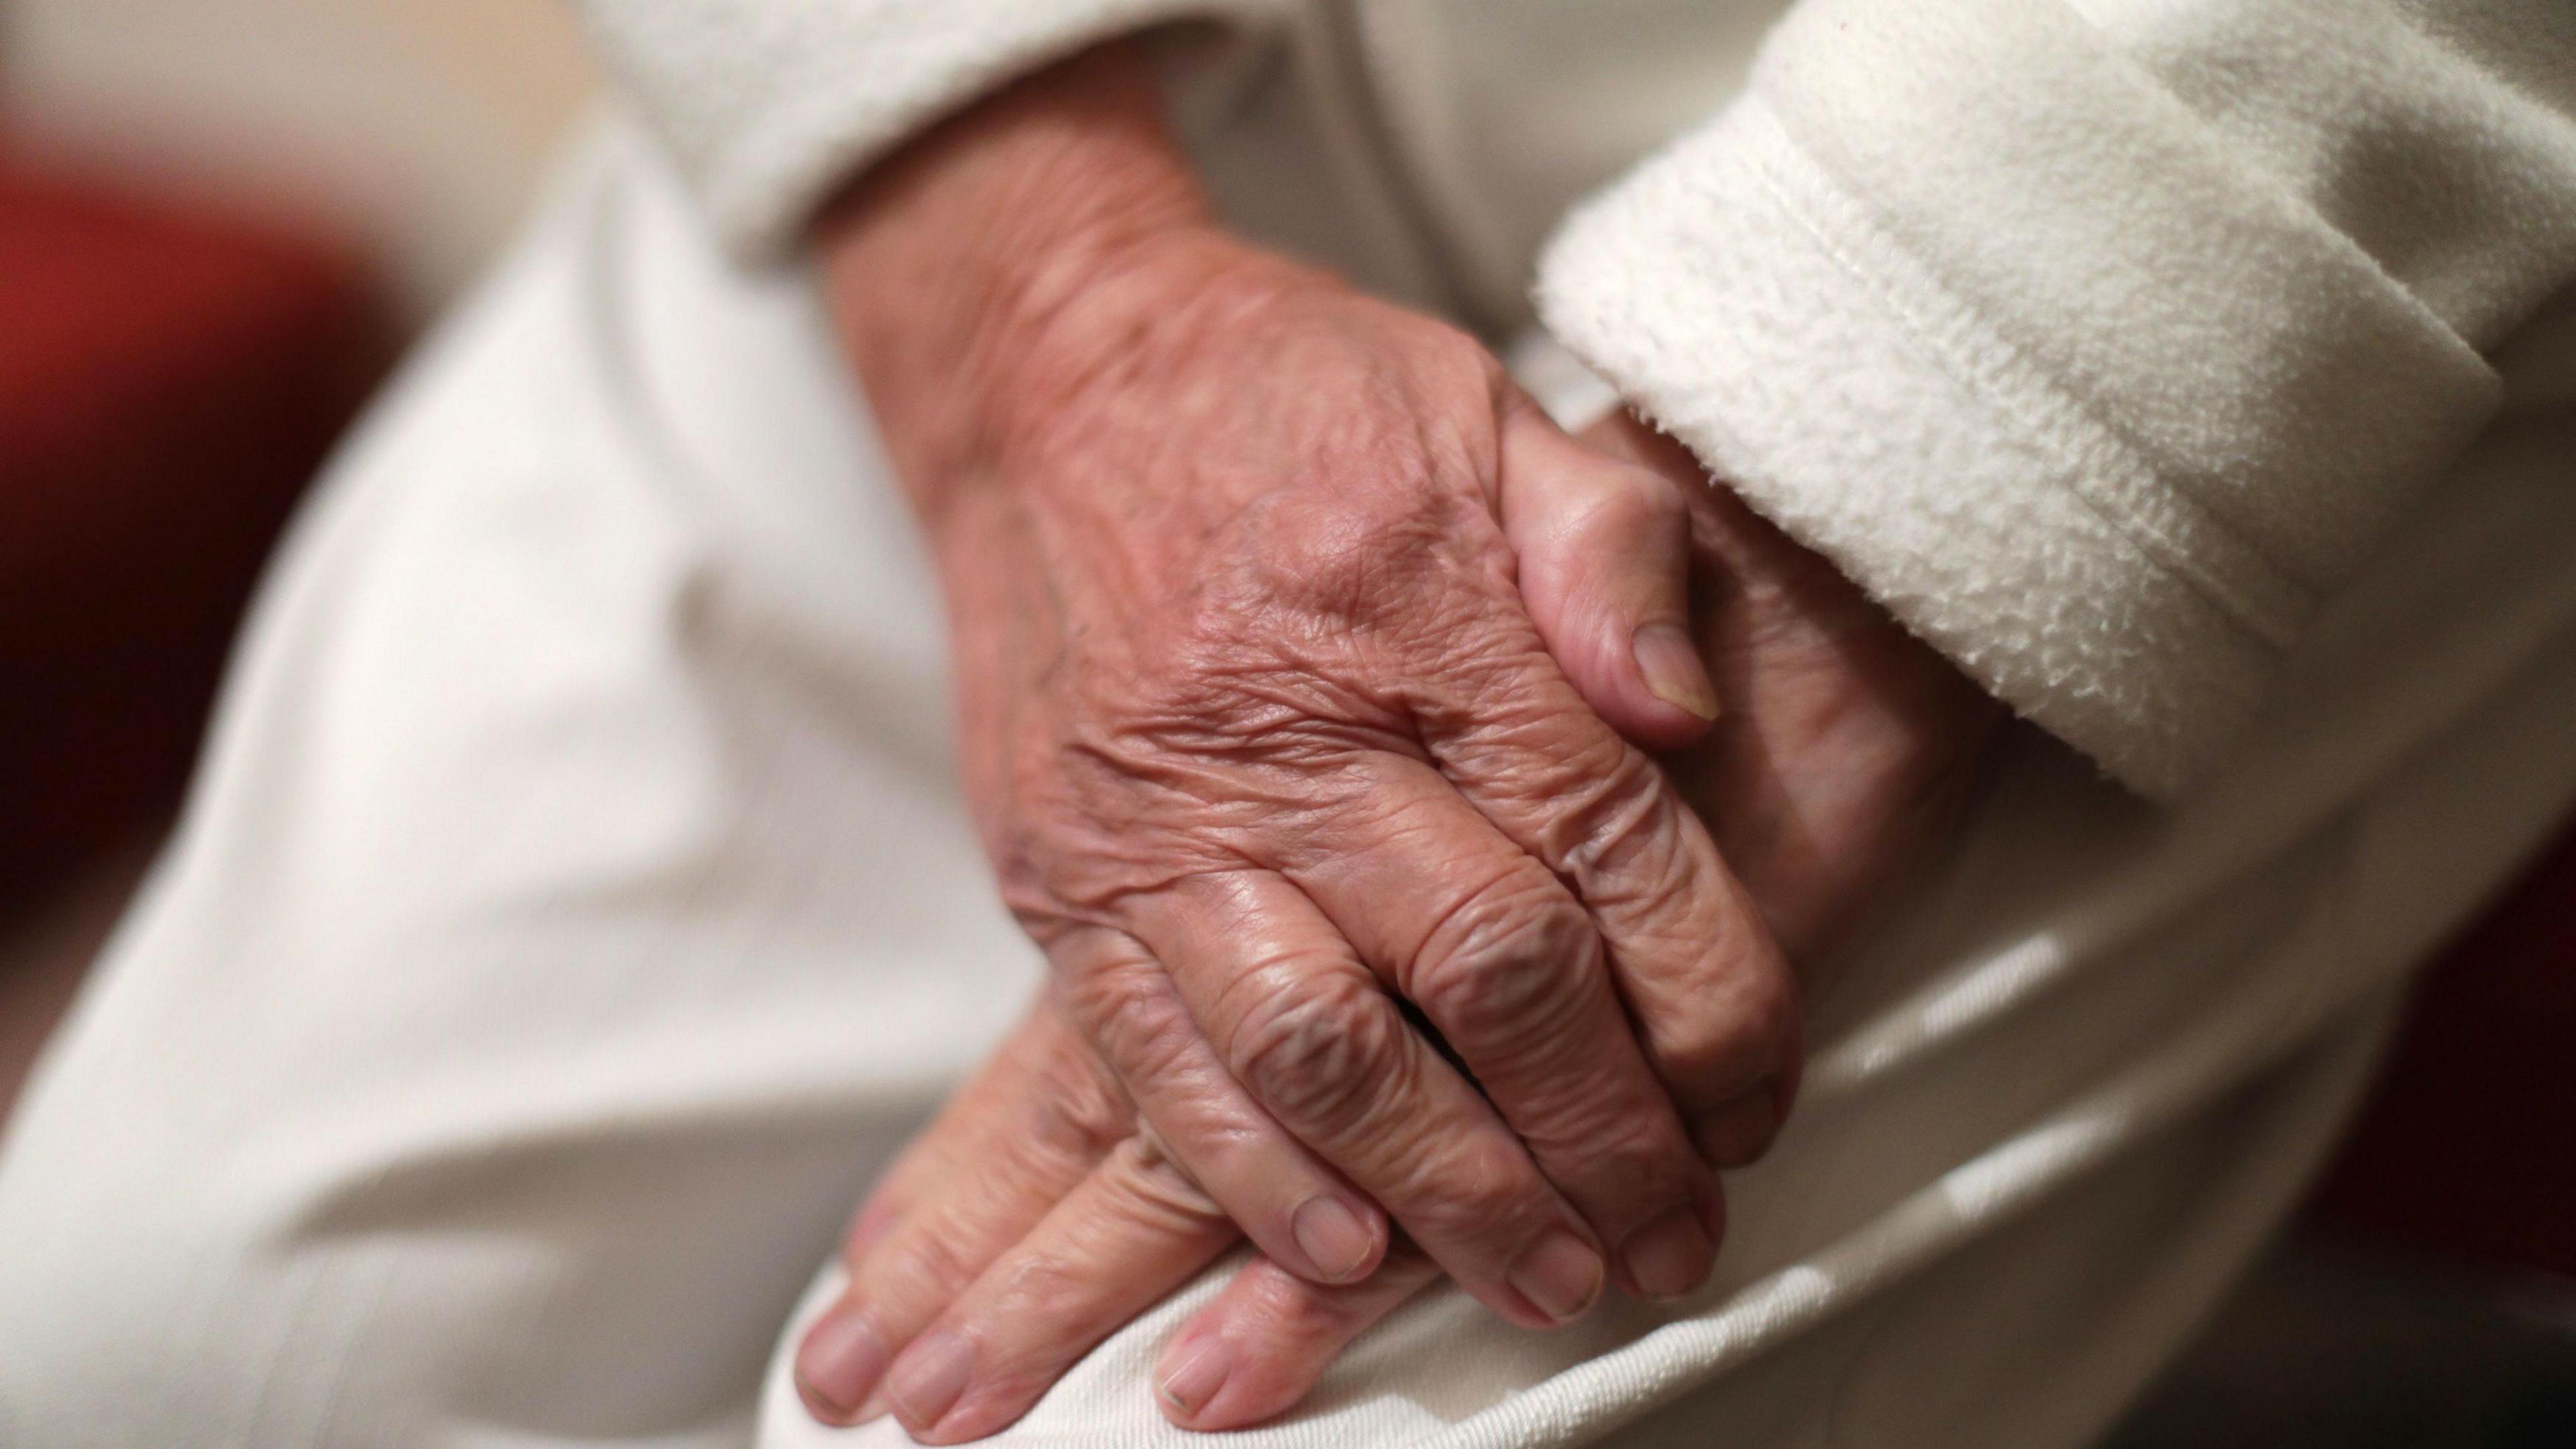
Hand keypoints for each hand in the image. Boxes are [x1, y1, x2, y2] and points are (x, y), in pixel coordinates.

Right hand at [794, 42, 1800, 1431]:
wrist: (1052, 376)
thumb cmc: (1293, 398)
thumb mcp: (1488, 412)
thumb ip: (1612, 552)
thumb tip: (1690, 716)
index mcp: (1426, 615)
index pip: (1607, 848)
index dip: (1708, 1000)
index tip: (1757, 1097)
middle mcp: (1292, 732)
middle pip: (1486, 975)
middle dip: (1601, 1136)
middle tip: (1671, 1239)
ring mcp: (1160, 819)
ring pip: (1325, 1052)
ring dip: (1450, 1192)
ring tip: (1545, 1282)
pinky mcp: (1061, 877)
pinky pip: (1154, 1061)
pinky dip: (1253, 1176)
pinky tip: (1342, 1253)